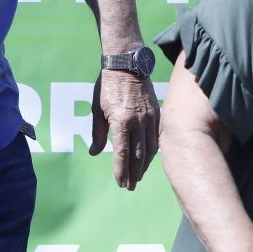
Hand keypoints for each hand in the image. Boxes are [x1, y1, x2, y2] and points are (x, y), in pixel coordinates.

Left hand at [91, 67, 159, 189]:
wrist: (127, 65)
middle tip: (130, 186)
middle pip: (138, 155)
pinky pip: (156, 137)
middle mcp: (138, 121)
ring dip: (144, 165)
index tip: (120, 183)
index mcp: (121, 121)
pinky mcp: (156, 113)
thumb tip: (96, 153)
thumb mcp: (97, 110)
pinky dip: (153, 151)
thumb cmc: (107, 86)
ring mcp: (150, 117)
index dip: (121, 170)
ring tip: (138, 176)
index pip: (122, 153)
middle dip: (134, 173)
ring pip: (151, 148)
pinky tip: (148, 158)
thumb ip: (97, 133)